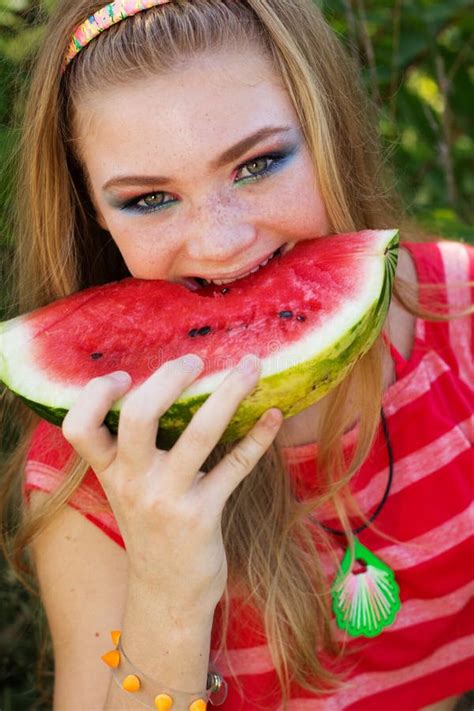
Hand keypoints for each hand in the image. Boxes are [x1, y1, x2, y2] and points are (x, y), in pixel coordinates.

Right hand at [62, 354, 282, 612]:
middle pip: (139, 416)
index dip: (96, 394)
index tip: (126, 377)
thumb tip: (163, 386)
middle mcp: (133, 482)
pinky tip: (273, 417)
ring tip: (251, 367)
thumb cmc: (150, 528)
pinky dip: (258, 437)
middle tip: (195, 359)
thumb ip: (132, 448)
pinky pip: (235, 466)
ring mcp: (168, 499)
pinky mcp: (202, 516)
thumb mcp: (127, 489)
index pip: (78, 427)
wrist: (166, 594)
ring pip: (199, 433)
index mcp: (109, 471)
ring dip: (229, 393)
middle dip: (170, 377)